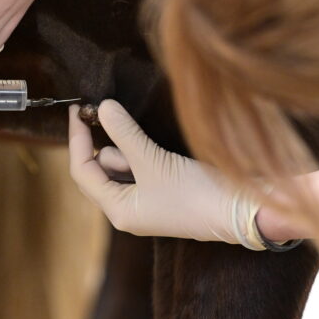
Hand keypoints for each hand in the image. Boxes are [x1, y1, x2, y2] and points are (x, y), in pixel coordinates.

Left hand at [68, 100, 266, 248]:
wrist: (241, 211)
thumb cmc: (196, 194)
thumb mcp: (154, 161)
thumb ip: (125, 133)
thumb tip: (102, 107)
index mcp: (118, 211)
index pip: (82, 172)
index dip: (76, 140)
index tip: (77, 110)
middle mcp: (126, 210)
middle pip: (98, 170)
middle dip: (110, 147)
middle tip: (123, 128)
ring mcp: (144, 202)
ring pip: (120, 167)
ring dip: (130, 152)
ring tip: (156, 157)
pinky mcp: (160, 192)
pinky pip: (138, 167)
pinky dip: (141, 154)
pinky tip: (157, 152)